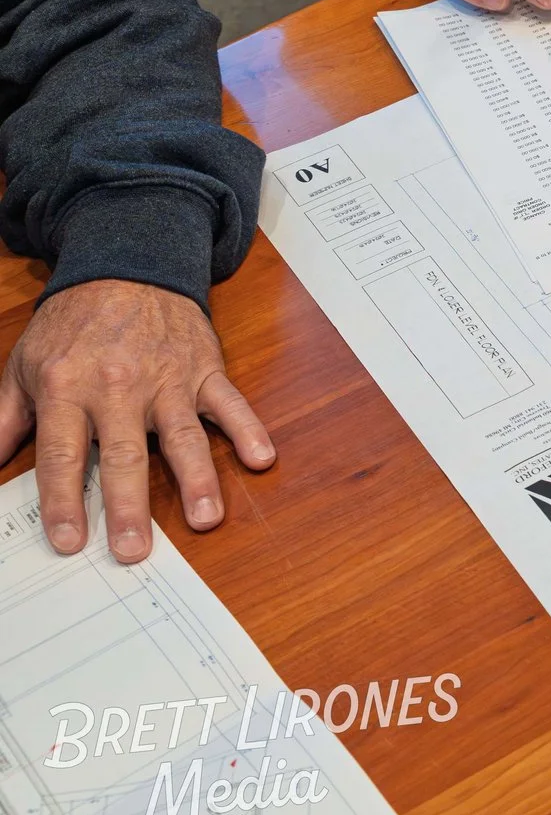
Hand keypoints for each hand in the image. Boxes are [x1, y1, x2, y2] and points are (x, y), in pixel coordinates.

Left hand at [0, 280, 273, 561]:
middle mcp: (118, 387)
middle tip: (134, 550)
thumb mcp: (23, 365)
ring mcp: (167, 379)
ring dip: (196, 478)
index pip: (61, 455)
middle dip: (128, 505)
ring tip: (205, 519)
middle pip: (123, 456)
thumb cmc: (73, 322)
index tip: (68, 542)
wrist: (127, 264)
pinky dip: (248, 429)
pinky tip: (260, 457)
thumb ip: (6, 419)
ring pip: (182, 436)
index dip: (63, 501)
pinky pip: (230, 403)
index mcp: (67, 388)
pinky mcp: (204, 369)